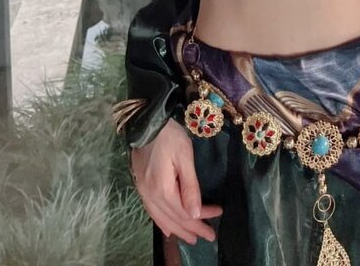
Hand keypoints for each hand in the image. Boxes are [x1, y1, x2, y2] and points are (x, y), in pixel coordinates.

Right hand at [129, 119, 221, 244]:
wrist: (146, 122)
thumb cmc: (170, 135)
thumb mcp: (185, 156)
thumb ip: (190, 186)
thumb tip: (196, 214)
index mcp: (162, 189)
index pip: (185, 211)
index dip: (202, 217)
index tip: (218, 216)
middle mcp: (150, 195)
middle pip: (174, 218)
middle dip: (193, 228)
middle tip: (209, 236)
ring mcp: (143, 192)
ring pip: (162, 218)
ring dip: (178, 229)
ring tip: (191, 238)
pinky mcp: (141, 186)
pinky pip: (152, 211)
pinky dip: (162, 222)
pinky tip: (168, 228)